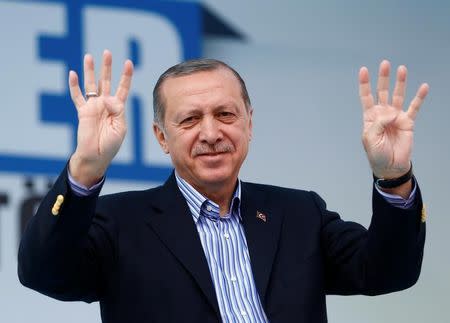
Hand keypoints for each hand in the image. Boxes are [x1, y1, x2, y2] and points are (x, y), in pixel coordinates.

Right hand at [68, 50, 133, 186]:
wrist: (96, 156)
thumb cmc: (111, 144)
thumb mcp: (120, 127)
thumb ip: (117, 111)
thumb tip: (106, 98)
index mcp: (118, 108)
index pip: (123, 88)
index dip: (126, 76)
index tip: (128, 62)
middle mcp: (105, 104)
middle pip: (106, 81)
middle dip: (107, 67)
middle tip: (107, 52)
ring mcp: (93, 107)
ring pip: (91, 85)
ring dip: (90, 71)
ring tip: (89, 56)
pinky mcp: (82, 112)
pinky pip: (77, 96)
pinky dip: (74, 86)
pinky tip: (73, 74)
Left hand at [359, 60, 428, 179]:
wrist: (390, 166)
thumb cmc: (377, 154)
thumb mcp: (370, 139)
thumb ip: (379, 123)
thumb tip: (392, 112)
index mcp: (370, 117)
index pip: (366, 97)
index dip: (365, 84)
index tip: (364, 70)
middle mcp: (382, 114)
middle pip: (383, 92)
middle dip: (383, 78)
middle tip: (385, 63)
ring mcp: (395, 117)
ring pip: (398, 96)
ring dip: (400, 82)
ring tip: (402, 69)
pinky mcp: (408, 122)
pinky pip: (414, 107)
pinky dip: (419, 97)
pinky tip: (424, 86)